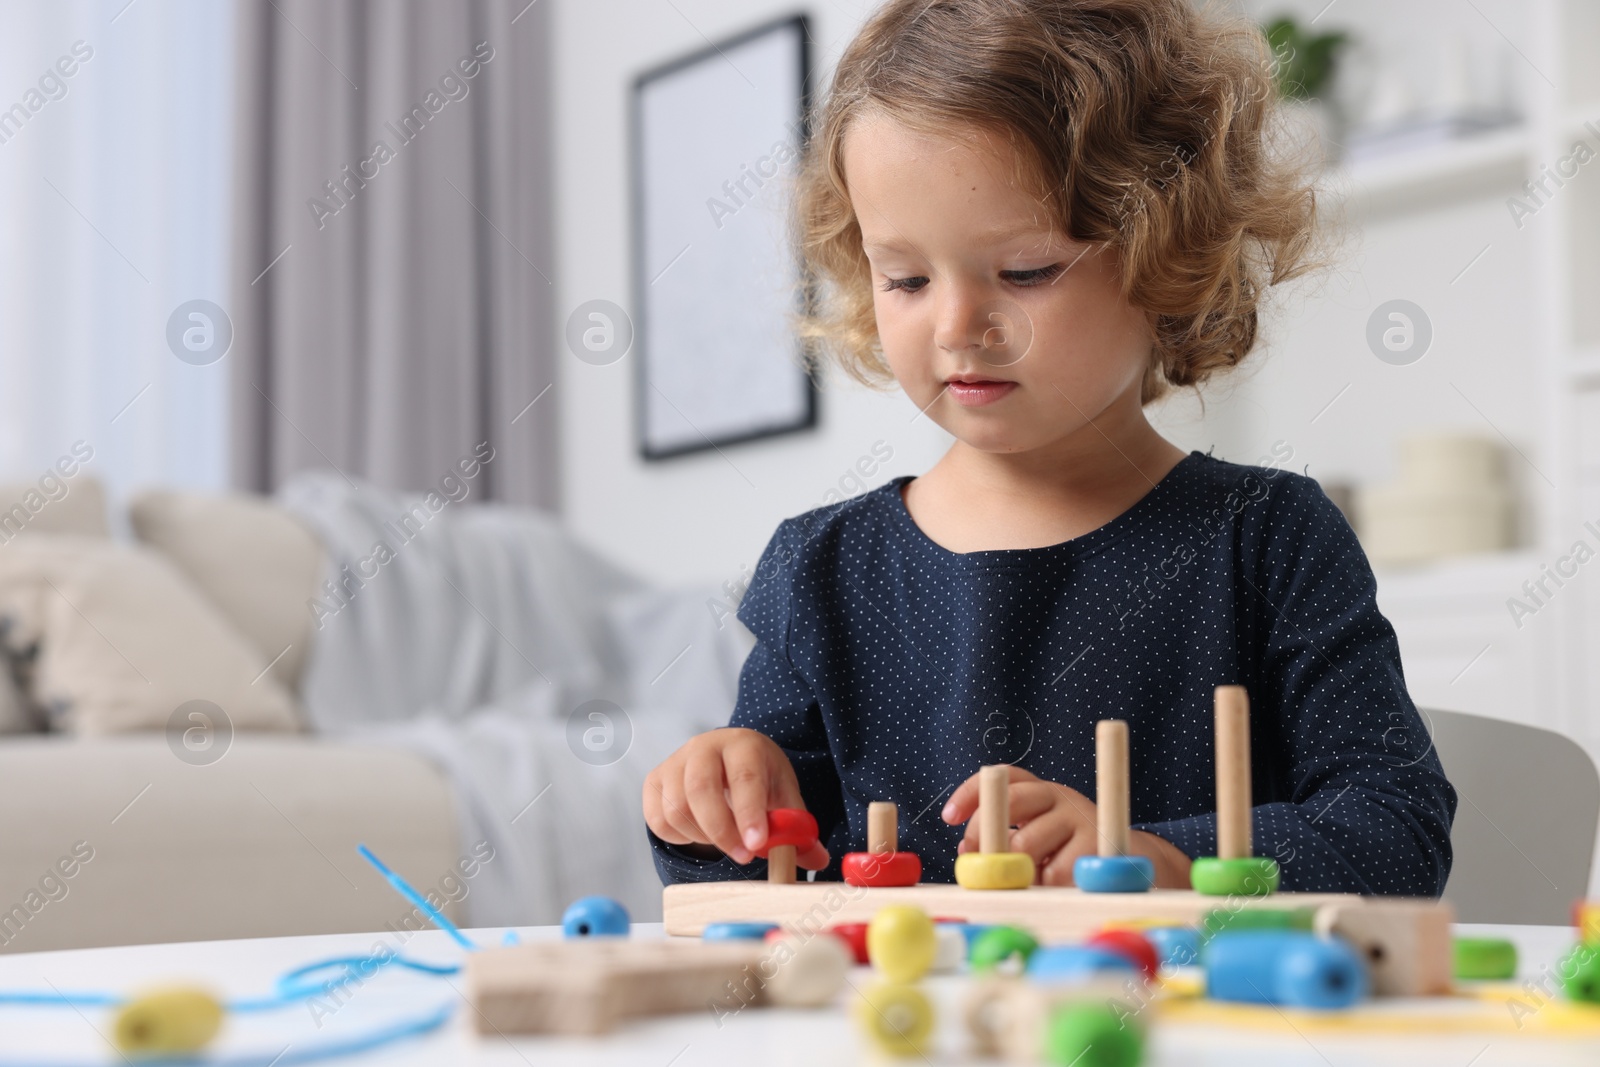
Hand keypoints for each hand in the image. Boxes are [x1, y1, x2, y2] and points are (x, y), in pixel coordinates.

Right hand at [643, 727, 829, 869]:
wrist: (727, 759)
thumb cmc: (757, 777)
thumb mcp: (782, 794)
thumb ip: (797, 826)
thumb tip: (816, 858)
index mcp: (743, 744)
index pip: (744, 776)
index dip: (749, 812)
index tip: (756, 844)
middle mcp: (704, 746)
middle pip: (701, 788)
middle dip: (721, 830)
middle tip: (743, 856)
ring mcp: (675, 761)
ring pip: (677, 808)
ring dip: (703, 836)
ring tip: (724, 837)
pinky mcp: (654, 780)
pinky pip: (658, 820)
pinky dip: (680, 836)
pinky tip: (699, 830)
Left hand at [941, 764, 1190, 887]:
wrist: (1134, 861)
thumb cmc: (1071, 851)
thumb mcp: (1037, 837)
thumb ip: (1002, 838)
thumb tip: (968, 852)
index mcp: (1040, 791)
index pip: (1003, 775)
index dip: (972, 792)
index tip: (949, 816)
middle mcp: (1059, 796)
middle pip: (1010, 803)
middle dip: (985, 832)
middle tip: (975, 857)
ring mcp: (1079, 819)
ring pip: (1026, 845)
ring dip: (1018, 868)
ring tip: (1029, 876)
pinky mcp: (1096, 846)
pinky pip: (1053, 874)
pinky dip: (1047, 886)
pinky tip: (1058, 884)